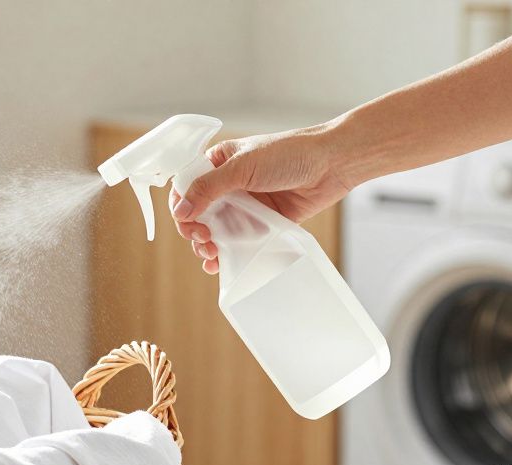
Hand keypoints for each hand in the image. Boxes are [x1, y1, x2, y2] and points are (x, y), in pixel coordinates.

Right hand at [170, 125, 351, 273]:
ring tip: (211, 254)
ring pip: (217, 230)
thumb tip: (180, 212)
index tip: (186, 222)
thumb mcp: (242, 166)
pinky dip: (229, 253)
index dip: (181, 206)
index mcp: (218, 163)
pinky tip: (222, 263)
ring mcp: (246, 205)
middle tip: (203, 240)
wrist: (332, 164)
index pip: (187, 187)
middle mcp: (229, 184)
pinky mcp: (262, 222)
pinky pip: (240, 241)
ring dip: (208, 245)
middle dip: (195, 230)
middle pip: (198, 213)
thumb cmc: (289, 153)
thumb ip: (208, 189)